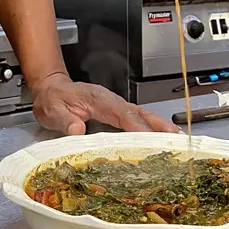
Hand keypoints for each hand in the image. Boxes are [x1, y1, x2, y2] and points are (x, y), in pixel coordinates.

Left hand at [31, 74, 180, 134]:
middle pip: (140, 113)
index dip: (138, 126)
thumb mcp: (52, 110)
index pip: (122, 114)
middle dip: (159, 125)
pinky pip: (136, 119)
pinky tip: (160, 138)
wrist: (50, 88)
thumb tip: (77, 131)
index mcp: (99, 100)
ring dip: (160, 127)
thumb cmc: (52, 99)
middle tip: (177, 139)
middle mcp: (111, 101)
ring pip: (142, 115)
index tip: (151, 139)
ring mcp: (115, 106)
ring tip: (177, 140)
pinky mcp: (115, 112)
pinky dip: (150, 128)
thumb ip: (64, 120)